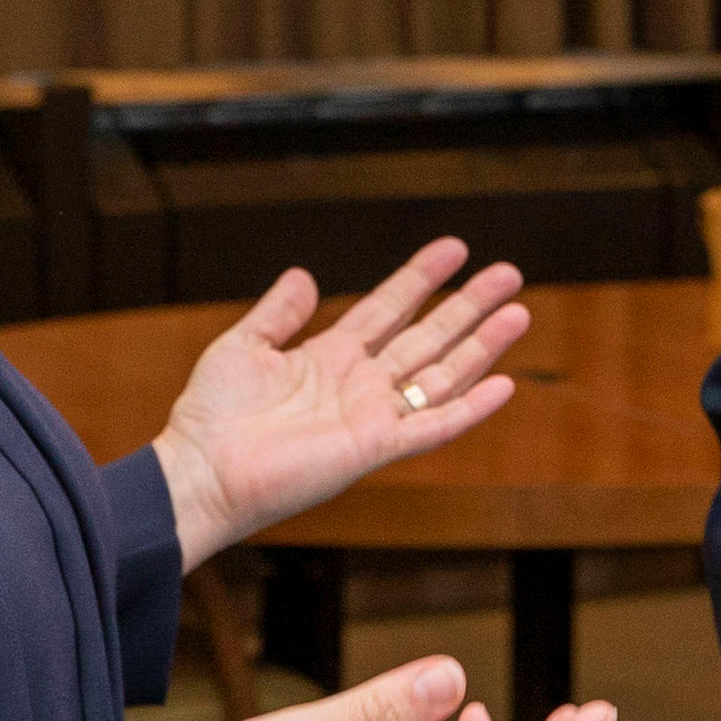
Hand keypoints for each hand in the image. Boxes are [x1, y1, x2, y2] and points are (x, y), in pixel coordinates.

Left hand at [150, 239, 530, 565]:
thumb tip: (304, 274)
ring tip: (518, 313)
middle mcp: (360, 385)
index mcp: (330, 357)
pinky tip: (504, 384)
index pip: (389, 308)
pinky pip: (435, 426)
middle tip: (509, 274)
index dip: (422, 277)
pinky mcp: (376, 448)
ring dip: (481, 346)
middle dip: (469, 305)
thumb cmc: (212, 416)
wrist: (202, 471)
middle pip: (428, 336)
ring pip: (442, 374)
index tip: (455, 248)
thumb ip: (278, 312)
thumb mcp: (243, 346)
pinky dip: (470, 408)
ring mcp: (373, 416)